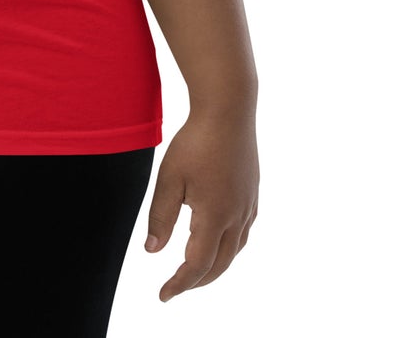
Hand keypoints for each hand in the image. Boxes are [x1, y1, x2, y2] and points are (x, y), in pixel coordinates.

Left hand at [143, 111, 257, 301]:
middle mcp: (236, 217)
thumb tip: (153, 252)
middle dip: (197, 281)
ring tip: (196, 269)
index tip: (163, 295)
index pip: (196, 265)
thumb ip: (161, 217)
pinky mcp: (253, 193)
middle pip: (219, 264)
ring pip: (235, 250)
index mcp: (214, 217)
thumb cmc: (196, 141)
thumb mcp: (169, 178)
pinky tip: (218, 238)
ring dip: (215, 265)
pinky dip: (229, 246)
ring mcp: (248, 205)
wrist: (229, 109)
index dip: (179, 284)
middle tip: (176, 287)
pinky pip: (243, 231)